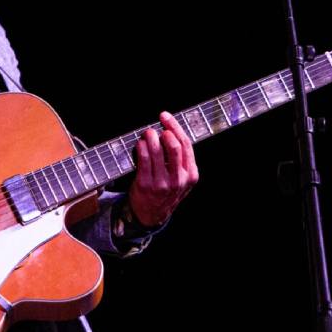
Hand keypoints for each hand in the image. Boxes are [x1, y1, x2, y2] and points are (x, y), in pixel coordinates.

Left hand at [128, 111, 198, 227]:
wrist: (152, 214)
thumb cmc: (166, 191)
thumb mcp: (182, 179)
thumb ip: (182, 160)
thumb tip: (171, 130)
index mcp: (191, 176)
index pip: (186, 145)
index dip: (175, 127)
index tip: (165, 117)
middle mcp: (178, 180)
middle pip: (174, 146)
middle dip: (164, 130)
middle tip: (157, 126)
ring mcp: (162, 183)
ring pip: (157, 151)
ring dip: (150, 137)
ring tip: (147, 134)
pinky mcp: (145, 185)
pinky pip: (143, 159)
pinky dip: (141, 147)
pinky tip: (140, 144)